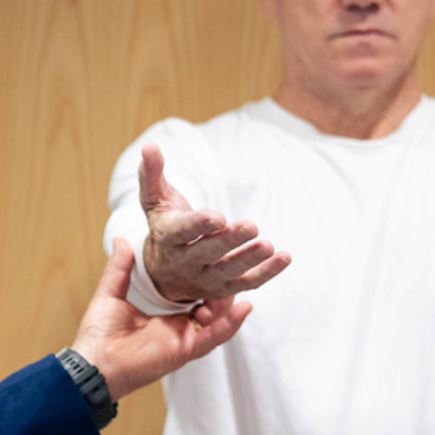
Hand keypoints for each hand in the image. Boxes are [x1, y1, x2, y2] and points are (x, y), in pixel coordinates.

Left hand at [72, 238, 252, 399]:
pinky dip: (229, 324)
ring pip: (218, 321)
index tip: (215, 257)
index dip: (204, 279)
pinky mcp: (184, 350)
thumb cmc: (97, 334)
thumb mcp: (111, 293)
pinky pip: (213, 338)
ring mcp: (182, 339)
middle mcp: (176, 328)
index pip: (191, 296)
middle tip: (240, 266)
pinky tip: (244, 307)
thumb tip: (121, 240)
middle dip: (226, 289)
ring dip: (232, 303)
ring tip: (249, 280)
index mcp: (161, 315)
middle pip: (210, 308)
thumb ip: (120, 268)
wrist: (93, 362)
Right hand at [137, 144, 289, 301]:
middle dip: (229, 241)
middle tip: (251, 226)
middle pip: (207, 253)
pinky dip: (266, 273)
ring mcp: (204, 277)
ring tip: (270, 246)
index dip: (199, 225)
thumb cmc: (165, 224)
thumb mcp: (155, 200)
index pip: (182, 232)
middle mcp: (184, 262)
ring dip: (249, 259)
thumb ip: (152, 174)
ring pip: (227, 272)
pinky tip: (284, 258)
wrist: (164, 271)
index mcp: (168, 237)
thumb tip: (149, 146)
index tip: (218, 217)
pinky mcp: (223, 289)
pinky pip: (246, 283)